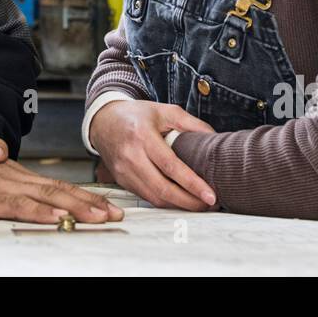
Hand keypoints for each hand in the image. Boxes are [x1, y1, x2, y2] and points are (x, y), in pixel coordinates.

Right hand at [0, 157, 125, 223]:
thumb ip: (4, 199)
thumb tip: (30, 212)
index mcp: (13, 177)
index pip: (55, 187)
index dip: (83, 197)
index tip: (107, 208)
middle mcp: (13, 178)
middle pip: (59, 190)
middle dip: (90, 202)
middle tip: (117, 214)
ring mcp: (2, 187)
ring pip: (47, 197)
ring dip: (76, 207)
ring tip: (100, 217)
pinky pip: (19, 206)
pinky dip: (41, 211)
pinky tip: (58, 217)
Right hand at [89, 100, 217, 210]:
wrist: (103, 121)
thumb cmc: (135, 115)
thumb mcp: (164, 110)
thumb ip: (191, 123)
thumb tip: (214, 138)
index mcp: (142, 135)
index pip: (170, 166)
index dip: (192, 183)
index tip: (210, 195)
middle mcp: (130, 156)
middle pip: (162, 189)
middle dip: (190, 202)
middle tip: (210, 204)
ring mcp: (123, 172)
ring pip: (154, 198)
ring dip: (179, 205)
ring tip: (200, 204)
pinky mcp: (122, 181)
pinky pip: (146, 197)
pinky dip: (165, 202)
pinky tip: (180, 200)